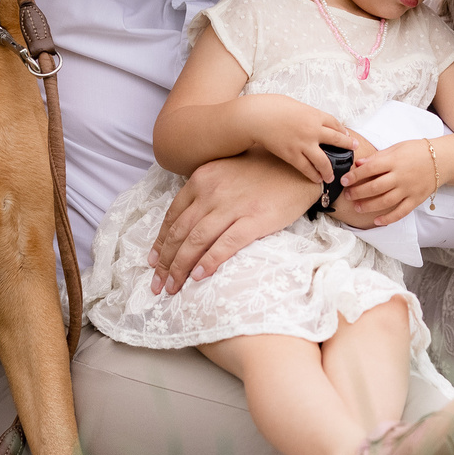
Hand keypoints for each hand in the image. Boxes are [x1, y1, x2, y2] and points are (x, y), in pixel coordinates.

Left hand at [150, 150, 320, 293]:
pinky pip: (225, 245)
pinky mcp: (254, 220)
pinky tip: (199, 277)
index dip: (161, 243)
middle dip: (165, 262)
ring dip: (180, 268)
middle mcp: (212, 192)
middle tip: (157, 284)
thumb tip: (188, 220)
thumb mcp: (226, 172)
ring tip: (172, 287)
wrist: (300, 166)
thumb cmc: (264, 169)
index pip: (173, 216)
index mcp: (202, 179)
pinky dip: (209, 262)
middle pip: (180, 232)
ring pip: (196, 241)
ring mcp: (232, 206)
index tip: (153, 263)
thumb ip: (206, 190)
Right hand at [237, 95, 360, 184]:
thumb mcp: (296, 106)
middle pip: (337, 140)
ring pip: (323, 161)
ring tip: (332, 176)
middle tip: (353, 150)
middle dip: (347, 146)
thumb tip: (316, 122)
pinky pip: (306, 168)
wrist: (257, 116)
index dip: (343, 131)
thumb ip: (308, 115)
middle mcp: (313, 130)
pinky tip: (317, 178)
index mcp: (315, 115)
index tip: (347, 136)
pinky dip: (313, 175)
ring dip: (329, 170)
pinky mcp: (292, 155)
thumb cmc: (274, 107)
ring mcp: (303, 144)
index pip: (336, 124)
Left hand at [336, 138, 440, 226]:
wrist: (442, 160)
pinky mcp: (416, 199)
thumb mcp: (397, 148)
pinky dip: (388, 218)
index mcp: (395, 161)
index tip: (344, 180)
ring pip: (385, 201)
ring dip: (369, 206)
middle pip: (375, 187)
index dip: (355, 176)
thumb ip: (378, 157)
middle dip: (358, 192)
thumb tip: (359, 163)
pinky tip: (377, 221)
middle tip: (347, 195)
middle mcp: (401, 176)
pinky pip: (401, 212)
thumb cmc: (417, 151)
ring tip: (357, 207)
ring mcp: (409, 189)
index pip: (370, 169)